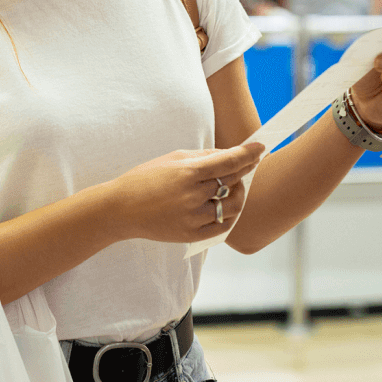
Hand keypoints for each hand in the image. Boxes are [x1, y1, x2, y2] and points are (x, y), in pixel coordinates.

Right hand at [105, 142, 266, 243]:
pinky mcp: (192, 235)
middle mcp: (193, 195)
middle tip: (249, 165)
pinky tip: (225, 206)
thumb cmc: (145, 179)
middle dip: (245, 172)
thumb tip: (229, 155)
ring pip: (232, 206)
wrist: (120, 209)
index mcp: (187, 172)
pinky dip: (228, 214)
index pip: (229, 161)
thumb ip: (203, 157)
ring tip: (235, 187)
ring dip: (239, 195)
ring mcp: (193, 217)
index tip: (261, 147)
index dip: (249, 153)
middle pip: (234, 182)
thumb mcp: (172, 159)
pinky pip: (222, 225)